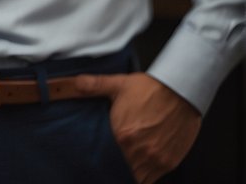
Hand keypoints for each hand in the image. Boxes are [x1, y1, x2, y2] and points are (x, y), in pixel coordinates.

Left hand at [73, 71, 200, 183]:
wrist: (181, 91)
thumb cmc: (150, 88)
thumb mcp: (118, 84)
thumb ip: (93, 85)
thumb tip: (75, 83)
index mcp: (122, 135)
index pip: (106, 158)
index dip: (102, 160)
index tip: (98, 159)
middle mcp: (139, 150)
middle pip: (121, 170)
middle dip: (115, 167)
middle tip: (111, 162)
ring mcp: (156, 158)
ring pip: (138, 177)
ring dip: (130, 172)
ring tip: (124, 164)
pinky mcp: (169, 161)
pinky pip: (153, 178)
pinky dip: (146, 175)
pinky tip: (140, 166)